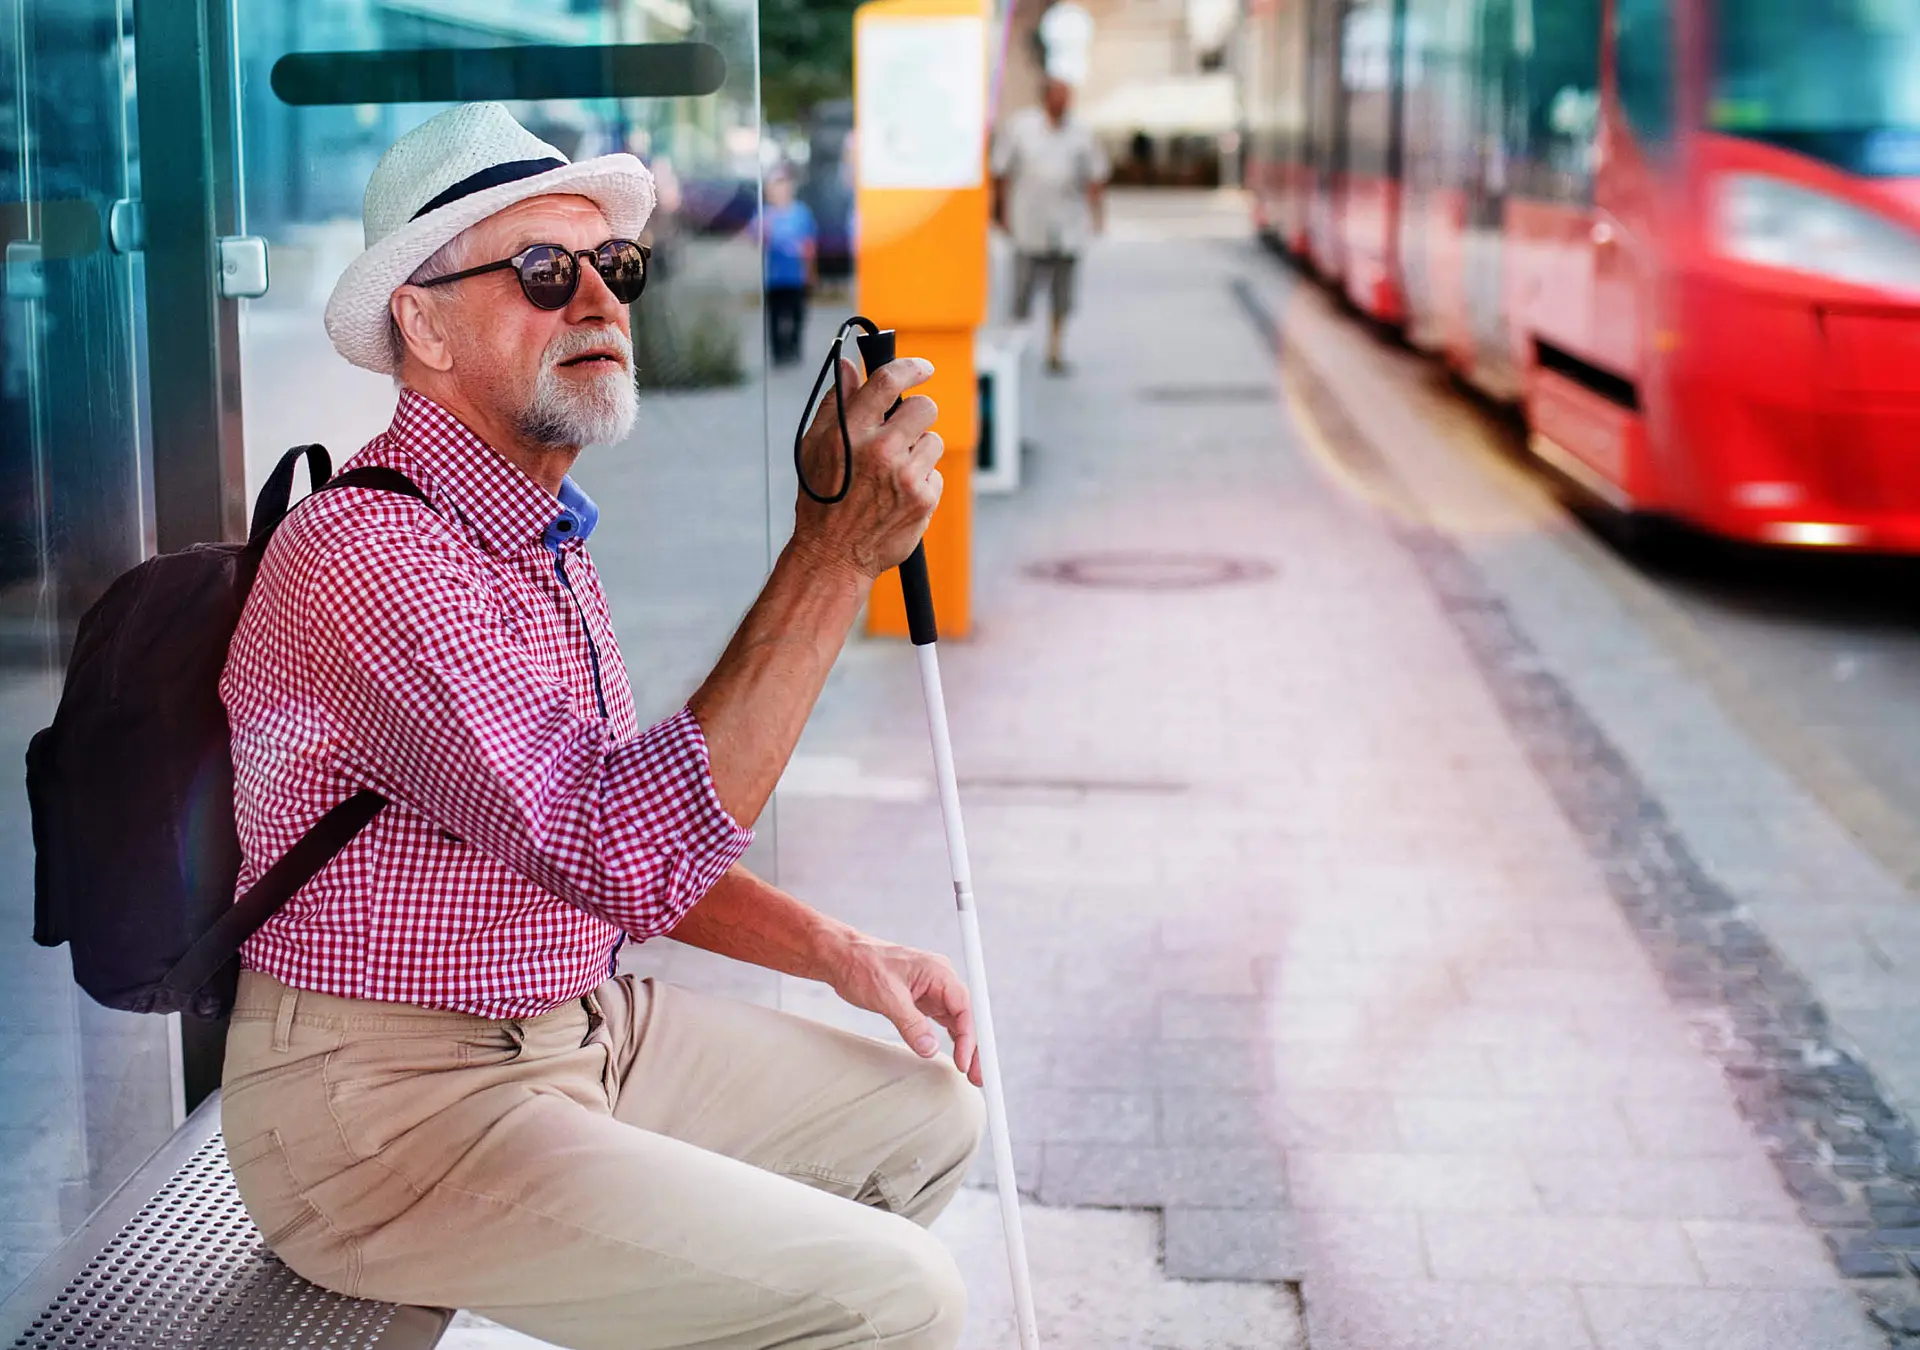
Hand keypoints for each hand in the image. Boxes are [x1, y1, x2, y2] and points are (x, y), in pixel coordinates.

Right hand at [792, 357, 943, 580]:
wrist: (833, 555)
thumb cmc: (822, 498)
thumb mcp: (814, 446)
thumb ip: (835, 403)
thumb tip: (848, 365)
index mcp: (850, 432)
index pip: (887, 382)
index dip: (910, 367)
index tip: (922, 368)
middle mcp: (880, 450)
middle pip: (924, 408)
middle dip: (917, 415)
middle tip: (902, 431)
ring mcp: (905, 476)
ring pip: (933, 441)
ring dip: (918, 452)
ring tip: (892, 474)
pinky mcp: (923, 499)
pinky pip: (935, 473)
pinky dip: (921, 481)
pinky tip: (898, 496)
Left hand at [826, 932, 979, 1085]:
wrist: (842, 957)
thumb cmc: (863, 966)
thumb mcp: (887, 996)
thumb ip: (911, 1023)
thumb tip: (929, 1050)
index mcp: (938, 971)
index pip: (963, 1006)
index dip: (970, 1035)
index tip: (965, 1061)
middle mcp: (940, 980)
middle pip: (966, 1016)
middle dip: (974, 1046)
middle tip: (978, 1076)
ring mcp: (933, 990)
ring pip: (958, 1022)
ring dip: (966, 1046)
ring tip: (971, 1073)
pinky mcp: (923, 1000)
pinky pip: (944, 1022)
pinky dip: (952, 1040)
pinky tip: (957, 1056)